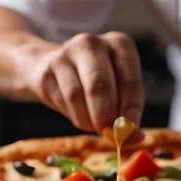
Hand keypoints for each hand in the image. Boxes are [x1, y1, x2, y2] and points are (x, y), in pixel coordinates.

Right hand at [26, 31, 145, 136]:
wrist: (51, 66)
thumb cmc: (93, 80)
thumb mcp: (118, 89)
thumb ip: (127, 111)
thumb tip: (135, 137)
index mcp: (119, 44)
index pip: (130, 80)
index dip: (131, 109)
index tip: (130, 130)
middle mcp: (92, 43)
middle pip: (100, 86)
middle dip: (105, 116)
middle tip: (107, 132)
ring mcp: (65, 53)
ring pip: (77, 95)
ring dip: (87, 119)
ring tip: (92, 123)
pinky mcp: (46, 69)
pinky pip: (61, 99)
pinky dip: (72, 114)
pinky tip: (76, 112)